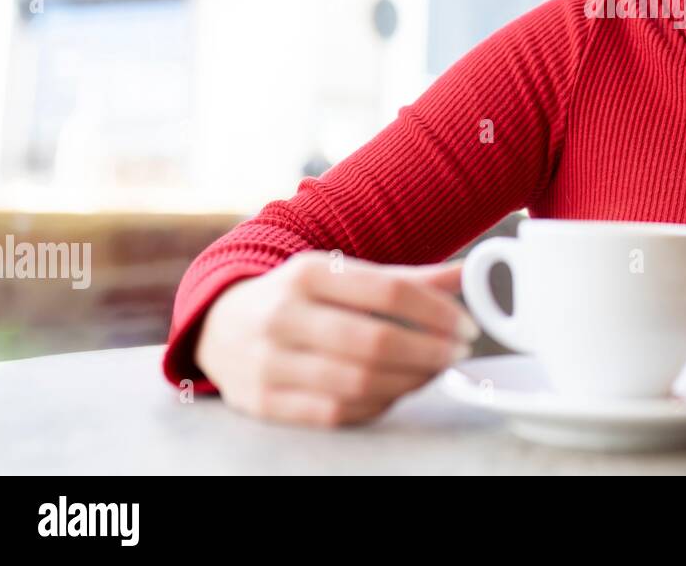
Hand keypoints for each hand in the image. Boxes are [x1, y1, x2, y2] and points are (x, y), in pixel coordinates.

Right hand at [195, 250, 480, 427]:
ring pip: (358, 382)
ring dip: (410, 381)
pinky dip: (377, 404)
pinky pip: (335, 412)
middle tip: (457, 353)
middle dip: (430, 352)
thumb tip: (467, 274)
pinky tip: (397, 390)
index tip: (466, 326)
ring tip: (433, 372)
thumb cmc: (297, 296)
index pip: (389, 291)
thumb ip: (404, 279)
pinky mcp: (263, 402)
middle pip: (376, 342)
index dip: (437, 312)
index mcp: (309, 272)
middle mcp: (284, 315)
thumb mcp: (340, 273)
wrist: (218, 324)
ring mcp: (269, 362)